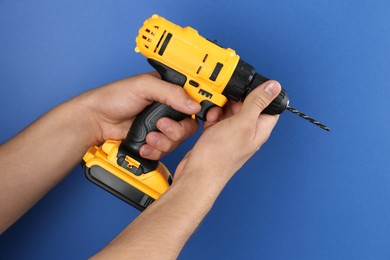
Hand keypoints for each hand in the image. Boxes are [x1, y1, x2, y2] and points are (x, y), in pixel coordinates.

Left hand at [77, 73, 200, 159]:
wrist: (96, 121)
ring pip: (178, 140)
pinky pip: (166, 150)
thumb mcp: (144, 86)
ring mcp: (161, 126)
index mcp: (169, 90)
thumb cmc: (114, 97)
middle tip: (161, 125)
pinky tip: (145, 145)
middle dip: (176, 130)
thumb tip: (193, 104)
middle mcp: (168, 109)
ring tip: (149, 137)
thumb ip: (170, 92)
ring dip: (164, 142)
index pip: (194, 99)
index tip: (203, 115)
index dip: (201, 108)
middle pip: (190, 125)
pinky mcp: (154, 140)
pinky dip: (156, 150)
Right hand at [174, 80, 280, 181]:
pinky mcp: (217, 136)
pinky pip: (217, 119)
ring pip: (230, 112)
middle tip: (228, 99)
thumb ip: (258, 103)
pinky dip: (212, 116)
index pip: (268, 106)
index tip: (250, 87)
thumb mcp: (243, 123)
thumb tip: (274, 87)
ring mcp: (231, 134)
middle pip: (246, 106)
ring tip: (216, 111)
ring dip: (221, 107)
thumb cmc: (221, 156)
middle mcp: (247, 132)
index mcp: (260, 129)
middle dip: (235, 100)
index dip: (261, 94)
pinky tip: (209, 118)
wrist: (198, 173)